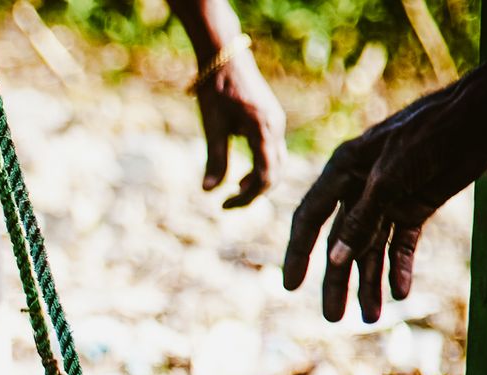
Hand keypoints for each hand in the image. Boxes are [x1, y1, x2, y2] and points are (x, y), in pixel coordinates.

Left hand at [195, 50, 284, 208]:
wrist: (225, 57)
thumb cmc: (216, 89)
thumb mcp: (213, 126)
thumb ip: (215, 159)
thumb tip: (208, 192)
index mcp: (263, 129)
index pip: (265, 177)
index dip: (247, 197)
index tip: (224, 206)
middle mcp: (276, 127)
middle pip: (276, 174)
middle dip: (254, 194)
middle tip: (229, 205)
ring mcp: (277, 123)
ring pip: (277, 164)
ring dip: (259, 182)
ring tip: (235, 190)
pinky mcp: (272, 120)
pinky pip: (274, 152)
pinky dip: (261, 168)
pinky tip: (243, 174)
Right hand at [283, 92, 486, 322]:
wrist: (478, 120)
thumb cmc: (427, 136)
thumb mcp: (388, 179)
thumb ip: (360, 221)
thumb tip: (334, 262)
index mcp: (342, 173)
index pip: (310, 218)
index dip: (298, 252)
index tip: (290, 286)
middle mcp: (360, 189)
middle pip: (342, 244)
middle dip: (338, 282)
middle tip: (333, 319)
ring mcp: (388, 200)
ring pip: (372, 250)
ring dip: (371, 283)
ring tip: (371, 317)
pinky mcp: (416, 207)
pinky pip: (401, 245)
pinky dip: (400, 268)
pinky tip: (401, 292)